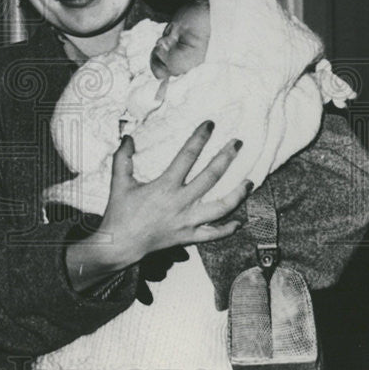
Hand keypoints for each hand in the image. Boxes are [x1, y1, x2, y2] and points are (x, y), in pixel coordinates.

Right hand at [66, 121, 250, 291]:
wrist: (120, 244)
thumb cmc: (120, 212)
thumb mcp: (119, 182)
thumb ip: (123, 158)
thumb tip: (127, 137)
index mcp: (165, 186)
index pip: (187, 156)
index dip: (200, 138)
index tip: (210, 125)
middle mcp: (181, 202)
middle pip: (211, 176)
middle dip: (226, 157)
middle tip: (237, 143)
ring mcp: (187, 221)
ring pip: (221, 207)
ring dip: (238, 194)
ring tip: (250, 182)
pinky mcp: (188, 237)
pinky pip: (214, 234)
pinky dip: (228, 229)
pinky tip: (239, 221)